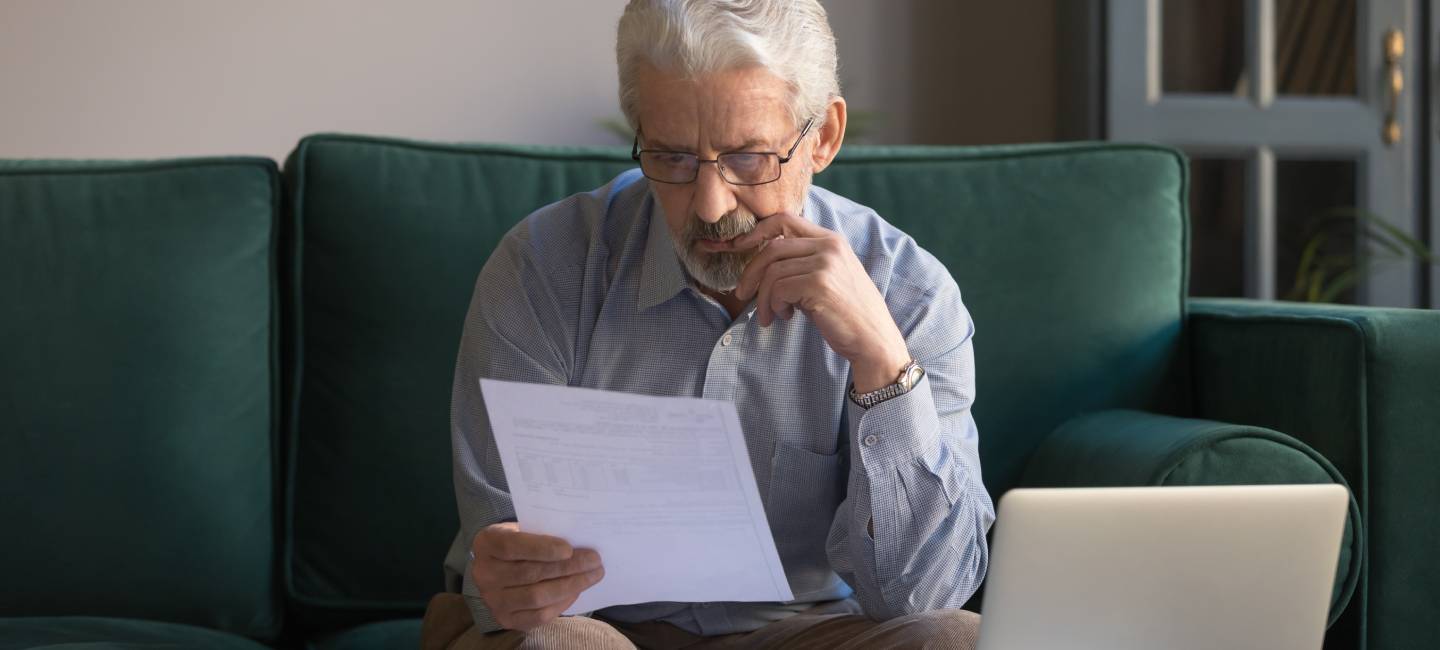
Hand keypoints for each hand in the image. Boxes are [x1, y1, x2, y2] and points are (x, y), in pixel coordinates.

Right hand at [470, 522, 604, 630]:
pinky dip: (562, 604)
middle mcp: (484, 574)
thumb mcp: (524, 527)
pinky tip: (577, 591)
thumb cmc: (520, 540)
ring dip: (571, 586)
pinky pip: (539, 616)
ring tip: (593, 575)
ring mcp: (493, 600)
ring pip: (537, 596)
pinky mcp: (506, 619)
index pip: (513, 546)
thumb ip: (544, 532)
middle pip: (531, 573)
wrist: (500, 564)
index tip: (569, 549)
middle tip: (594, 560)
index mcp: (486, 543)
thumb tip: (580, 539)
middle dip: (568, 567)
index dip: (542, 548)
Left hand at [731, 212, 909, 391]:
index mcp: (831, 240)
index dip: (757, 230)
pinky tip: (785, 316)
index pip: (785, 219)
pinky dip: (774, 306)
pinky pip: (778, 290)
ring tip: (769, 316)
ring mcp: (825, 264)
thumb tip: (762, 263)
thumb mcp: (828, 278)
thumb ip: (802, 264)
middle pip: (772, 247)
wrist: (873, 340)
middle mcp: (829, 246)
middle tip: (742, 294)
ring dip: (763, 298)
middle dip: (751, 272)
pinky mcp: (819, 284)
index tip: (739, 246)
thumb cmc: (847, 313)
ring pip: (772, 272)